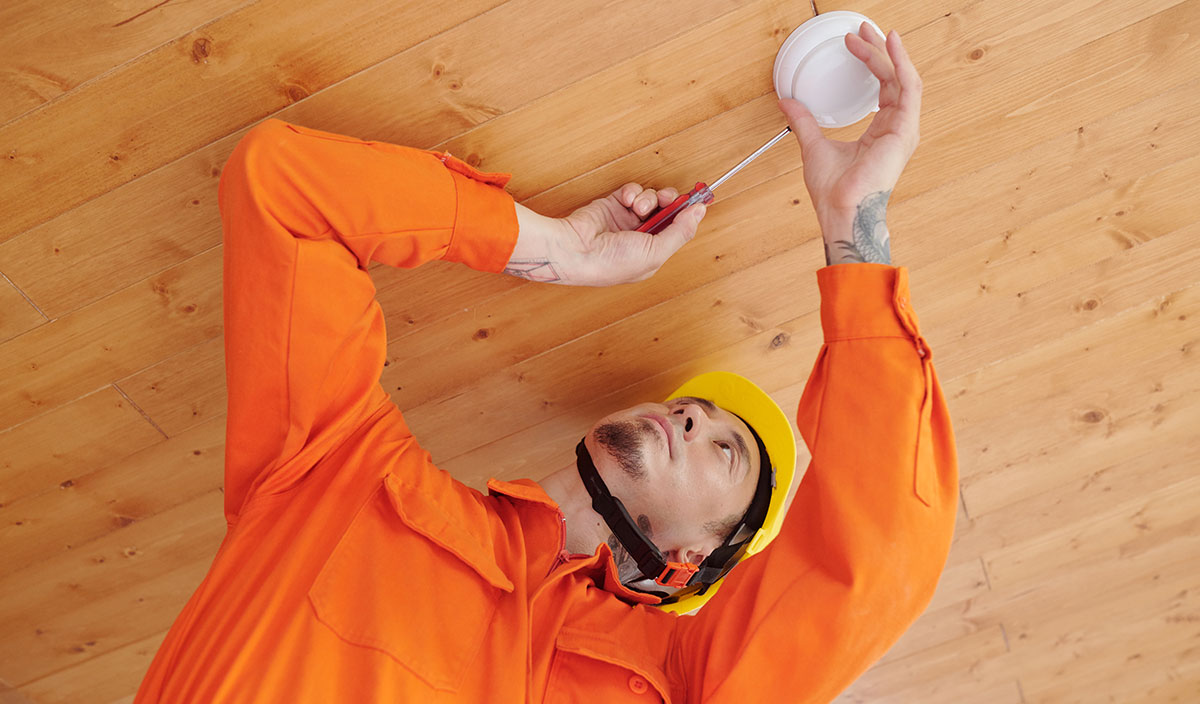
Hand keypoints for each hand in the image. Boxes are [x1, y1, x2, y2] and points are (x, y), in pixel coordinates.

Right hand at [558, 183, 705, 285]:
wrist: (575, 250)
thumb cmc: (610, 262)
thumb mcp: (655, 252)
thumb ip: (680, 231)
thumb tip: (699, 212)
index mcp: (653, 254)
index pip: (678, 230)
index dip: (687, 215)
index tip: (698, 201)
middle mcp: (641, 237)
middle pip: (667, 211)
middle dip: (670, 203)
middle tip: (667, 200)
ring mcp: (626, 221)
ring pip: (651, 198)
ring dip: (648, 198)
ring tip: (637, 207)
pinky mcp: (613, 205)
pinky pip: (632, 191)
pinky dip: (632, 192)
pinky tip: (626, 200)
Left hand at [778, 24, 921, 235]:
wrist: (840, 210)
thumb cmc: (834, 192)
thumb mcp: (813, 146)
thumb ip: (804, 123)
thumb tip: (787, 104)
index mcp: (880, 133)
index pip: (883, 87)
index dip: (871, 62)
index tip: (855, 43)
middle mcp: (896, 129)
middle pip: (894, 78)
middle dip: (878, 50)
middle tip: (861, 30)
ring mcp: (903, 130)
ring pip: (903, 78)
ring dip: (887, 53)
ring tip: (869, 33)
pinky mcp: (904, 130)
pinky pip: (909, 88)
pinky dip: (901, 64)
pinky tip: (891, 46)